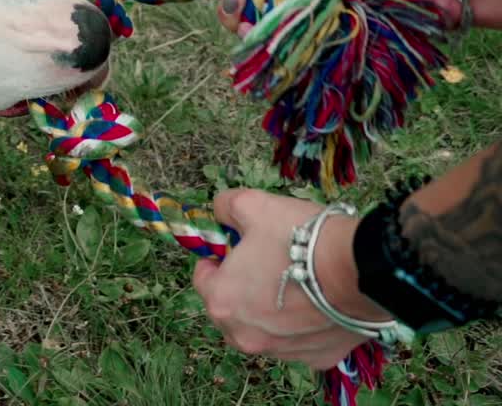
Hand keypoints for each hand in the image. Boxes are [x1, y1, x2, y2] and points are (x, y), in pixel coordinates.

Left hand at [191, 189, 391, 370]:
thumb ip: (226, 207)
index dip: (216, 260)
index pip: (203, 280)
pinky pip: (299, 341)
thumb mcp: (253, 206)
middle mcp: (245, 335)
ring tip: (292, 283)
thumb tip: (220, 211)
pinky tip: (316, 304)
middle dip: (239, 288)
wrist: (360, 267)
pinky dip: (302, 326)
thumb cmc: (301, 238)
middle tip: (262, 265)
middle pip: (230, 310)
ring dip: (269, 311)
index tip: (231, 250)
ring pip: (264, 330)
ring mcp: (282, 352)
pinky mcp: (316, 357)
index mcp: (222, 302)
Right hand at [216, 0, 455, 35]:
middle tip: (239, 20)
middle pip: (257, 17)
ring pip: (276, 41)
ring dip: (258, 41)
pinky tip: (275, 52)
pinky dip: (288, 57)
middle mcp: (308, 0)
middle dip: (239, 20)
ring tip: (253, 35)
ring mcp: (323, 26)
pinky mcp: (341, 47)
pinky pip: (307, 56)